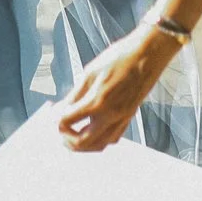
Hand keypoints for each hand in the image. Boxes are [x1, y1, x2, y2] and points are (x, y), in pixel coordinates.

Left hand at [54, 25, 179, 151]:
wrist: (147, 55)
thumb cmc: (120, 58)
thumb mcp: (90, 72)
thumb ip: (75, 94)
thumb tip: (62, 107)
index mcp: (97, 101)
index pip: (68, 121)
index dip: (57, 119)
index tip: (54, 114)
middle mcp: (110, 115)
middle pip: (83, 142)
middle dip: (67, 139)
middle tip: (60, 130)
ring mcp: (122, 119)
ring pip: (100, 145)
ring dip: (83, 144)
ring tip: (73, 134)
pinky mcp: (129, 117)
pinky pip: (113, 138)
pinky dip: (100, 140)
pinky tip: (93, 130)